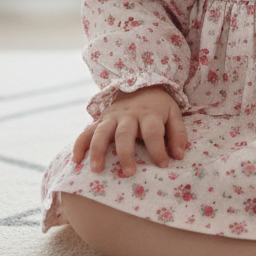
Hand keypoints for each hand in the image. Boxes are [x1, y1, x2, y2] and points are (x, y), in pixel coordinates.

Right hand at [72, 85, 187, 176]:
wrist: (141, 83)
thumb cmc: (159, 106)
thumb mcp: (174, 113)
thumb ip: (178, 134)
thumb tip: (179, 156)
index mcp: (149, 114)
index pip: (153, 132)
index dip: (158, 149)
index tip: (163, 165)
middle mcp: (129, 115)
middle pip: (125, 133)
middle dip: (126, 153)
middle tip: (129, 173)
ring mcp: (112, 117)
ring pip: (101, 132)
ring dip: (97, 150)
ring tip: (96, 169)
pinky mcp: (101, 120)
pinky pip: (87, 131)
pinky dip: (79, 144)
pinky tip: (76, 160)